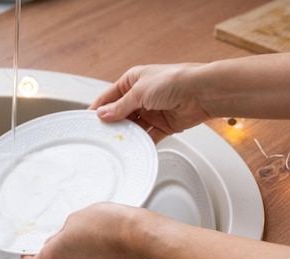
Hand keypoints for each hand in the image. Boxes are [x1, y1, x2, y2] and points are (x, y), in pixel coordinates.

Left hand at [22, 202, 148, 258]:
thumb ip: (64, 231)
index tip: (30, 252)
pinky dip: (98, 257)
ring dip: (82, 253)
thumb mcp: (75, 217)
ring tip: (94, 235)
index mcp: (56, 257)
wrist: (138, 235)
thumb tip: (65, 237)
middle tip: (72, 233)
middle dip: (63, 249)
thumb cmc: (108, 225)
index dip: (29, 258)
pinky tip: (105, 243)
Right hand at [90, 63, 211, 141]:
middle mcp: (142, 95)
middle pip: (120, 113)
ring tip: (116, 142)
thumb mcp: (139, 92)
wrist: (203, 92)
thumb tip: (103, 114)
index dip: (98, 108)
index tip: (87, 120)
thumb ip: (120, 106)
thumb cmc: (174, 81)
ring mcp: (153, 110)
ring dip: (127, 134)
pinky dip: (141, 141)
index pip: (110, 96)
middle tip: (100, 135)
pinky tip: (134, 146)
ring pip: (133, 126)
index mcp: (133, 80)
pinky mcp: (164, 124)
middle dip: (112, 123)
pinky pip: (148, 136)